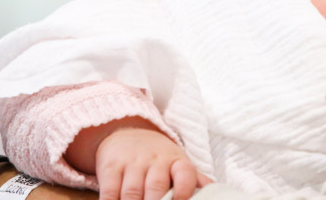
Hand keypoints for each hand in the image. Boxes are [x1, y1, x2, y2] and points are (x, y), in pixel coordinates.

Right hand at [66, 117, 211, 199]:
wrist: (127, 132)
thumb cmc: (158, 158)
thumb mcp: (178, 163)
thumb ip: (195, 180)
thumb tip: (215, 193)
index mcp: (177, 161)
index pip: (186, 174)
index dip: (184, 192)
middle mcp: (155, 160)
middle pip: (156, 187)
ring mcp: (132, 163)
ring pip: (132, 194)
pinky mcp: (111, 167)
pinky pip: (110, 192)